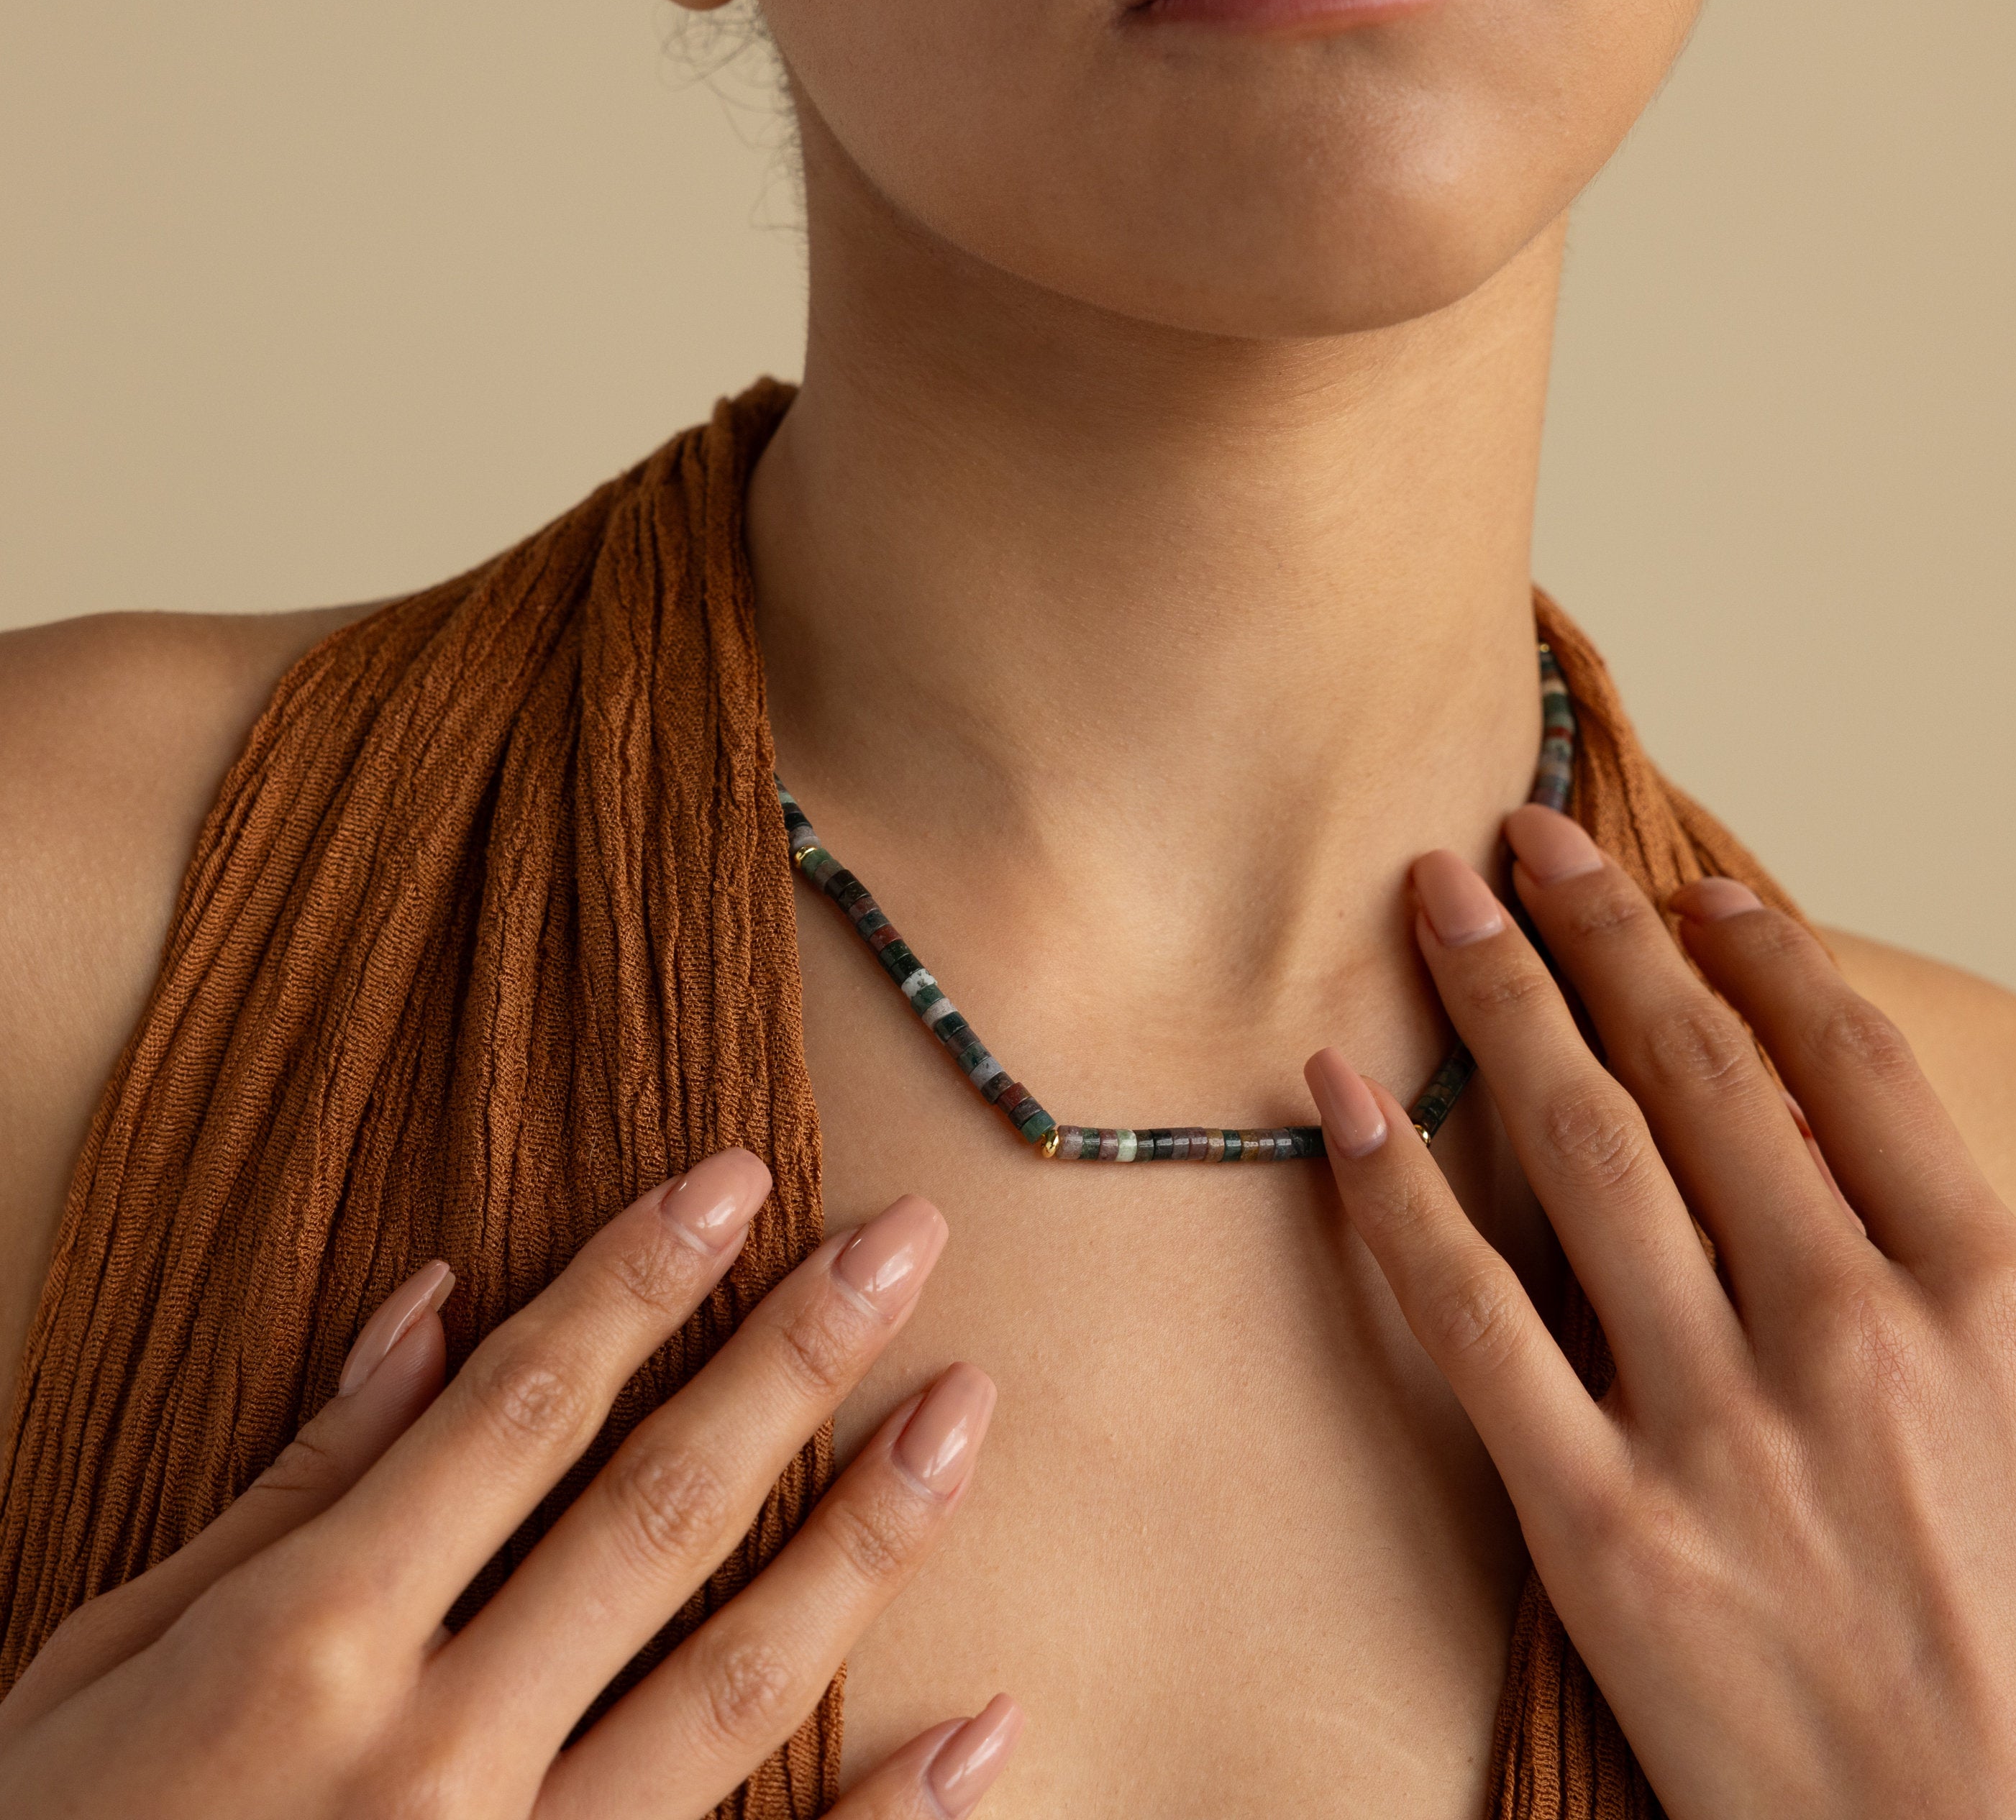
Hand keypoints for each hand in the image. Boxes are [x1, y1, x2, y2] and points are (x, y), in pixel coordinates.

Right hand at [0, 1155, 1020, 1819]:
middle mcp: (432, 1752)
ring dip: (865, 1540)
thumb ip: (292, 1489)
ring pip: (732, 1685)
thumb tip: (427, 1311)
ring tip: (964, 1414)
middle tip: (906, 1244)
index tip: (737, 1181)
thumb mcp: (112, 1658)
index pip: (521, 1410)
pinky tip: (980, 1727)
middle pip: (658, 1512)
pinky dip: (887, 1818)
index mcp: (308, 1642)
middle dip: (792, 1359)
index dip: (636, 1280)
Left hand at [1305, 804, 2015, 1818]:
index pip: (1847, 1065)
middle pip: (1700, 1076)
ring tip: (1437, 905)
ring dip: (1499, 1006)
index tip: (1683, 885)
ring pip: (1583, 1157)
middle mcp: (1851, 1338)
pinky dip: (1398, 1193)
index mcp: (1980, 1300)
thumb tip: (1789, 1106)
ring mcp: (1721, 1429)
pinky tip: (1345, 1095)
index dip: (1753, 953)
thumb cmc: (2014, 1645)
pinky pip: (1474, 1317)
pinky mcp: (1602, 1524)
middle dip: (1598, 935)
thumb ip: (1915, 1255)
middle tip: (1519, 839)